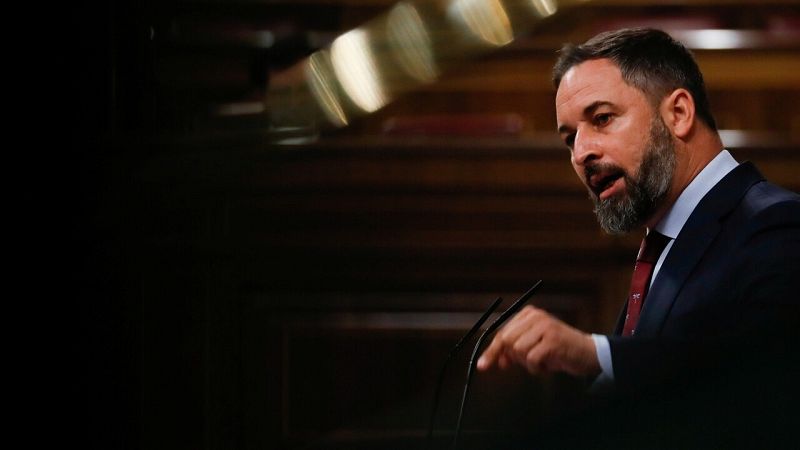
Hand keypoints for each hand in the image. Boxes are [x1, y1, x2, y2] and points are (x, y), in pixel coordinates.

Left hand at [476, 305, 600, 376]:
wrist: (588, 353)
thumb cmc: (559, 350)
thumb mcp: (533, 347)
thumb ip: (514, 351)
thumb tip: (496, 360)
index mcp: (528, 314)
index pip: (502, 333)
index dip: (493, 351)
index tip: (483, 365)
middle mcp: (535, 317)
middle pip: (507, 341)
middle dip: (515, 357)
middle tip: (531, 362)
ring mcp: (544, 327)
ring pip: (518, 351)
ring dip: (528, 363)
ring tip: (543, 361)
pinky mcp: (552, 340)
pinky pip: (531, 359)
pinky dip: (537, 368)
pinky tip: (548, 365)